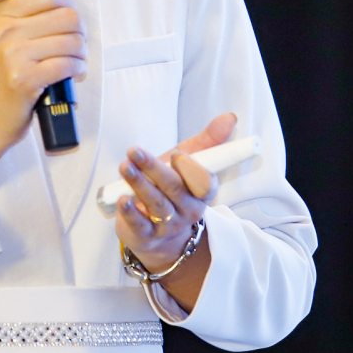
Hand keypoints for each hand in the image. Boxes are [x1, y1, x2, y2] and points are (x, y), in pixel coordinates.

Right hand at [0, 0, 86, 200]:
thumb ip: (24, 18)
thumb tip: (65, 5)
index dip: (68, 5)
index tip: (71, 19)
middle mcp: (2, 29)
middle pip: (66, 15)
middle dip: (79, 31)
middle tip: (77, 44)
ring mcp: (12, 54)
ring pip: (71, 40)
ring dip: (81, 54)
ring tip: (75, 62)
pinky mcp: (24, 78)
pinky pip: (67, 64)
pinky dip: (78, 69)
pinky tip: (74, 75)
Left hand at [113, 113, 237, 312]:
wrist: (157, 230)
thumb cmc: (173, 187)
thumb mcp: (189, 161)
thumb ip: (208, 141)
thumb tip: (230, 117)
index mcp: (203, 192)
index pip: (204, 183)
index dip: (191, 169)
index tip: (176, 154)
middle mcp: (188, 210)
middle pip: (173, 188)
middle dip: (153, 168)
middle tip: (134, 151)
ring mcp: (168, 224)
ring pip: (156, 204)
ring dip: (139, 184)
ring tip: (125, 166)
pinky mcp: (146, 234)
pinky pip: (140, 224)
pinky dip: (130, 212)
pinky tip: (122, 200)